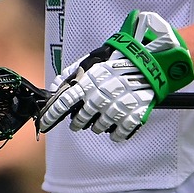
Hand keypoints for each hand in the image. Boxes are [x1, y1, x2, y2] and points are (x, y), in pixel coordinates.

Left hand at [38, 10, 193, 141]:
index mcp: (88, 82)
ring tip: (99, 119)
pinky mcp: (134, 115)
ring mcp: (117, 107)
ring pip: (99, 127)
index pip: (64, 102)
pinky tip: (116, 128)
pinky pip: (120, 132)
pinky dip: (116, 133)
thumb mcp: (91, 61)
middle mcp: (100, 97)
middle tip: (78, 120)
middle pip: (81, 119)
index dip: (51, 114)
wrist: (149, 60)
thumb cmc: (117, 59)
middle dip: (78, 122)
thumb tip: (55, 86)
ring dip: (96, 126)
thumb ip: (71, 74)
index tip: (44, 123)